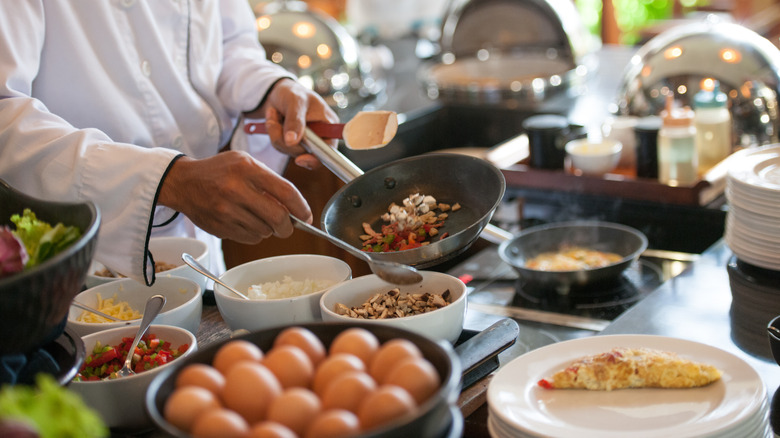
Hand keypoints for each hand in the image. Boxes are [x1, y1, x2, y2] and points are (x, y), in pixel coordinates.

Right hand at [158, 151, 311, 242]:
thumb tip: (294, 206)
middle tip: (288, 226)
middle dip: (288, 226)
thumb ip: (269, 180)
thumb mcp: (245, 163)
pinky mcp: (220, 227)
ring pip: (265, 231)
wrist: (183, 183)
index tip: (306, 216)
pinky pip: (250, 238)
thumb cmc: (219, 171)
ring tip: (258, 217)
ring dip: (269, 228)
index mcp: (247, 169)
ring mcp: (227, 211)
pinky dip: (255, 234)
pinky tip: (246, 222)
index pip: (286, 192)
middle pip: (278, 218)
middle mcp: (236, 190)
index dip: (302, 207)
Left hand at [246, 78, 338, 169]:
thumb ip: (295, 121)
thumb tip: (291, 142)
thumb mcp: (295, 101)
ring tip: (273, 115)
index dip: (315, 158)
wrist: (278, 92)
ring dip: (276, 134)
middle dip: (285, 139)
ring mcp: (305, 141)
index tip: (300, 159)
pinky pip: (281, 147)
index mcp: (327, 125)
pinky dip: (273, 134)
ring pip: (289, 150)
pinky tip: (273, 120)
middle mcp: (319, 136)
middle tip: (274, 120)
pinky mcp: (292, 143)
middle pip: (305, 153)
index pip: (328, 149)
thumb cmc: (292, 92)